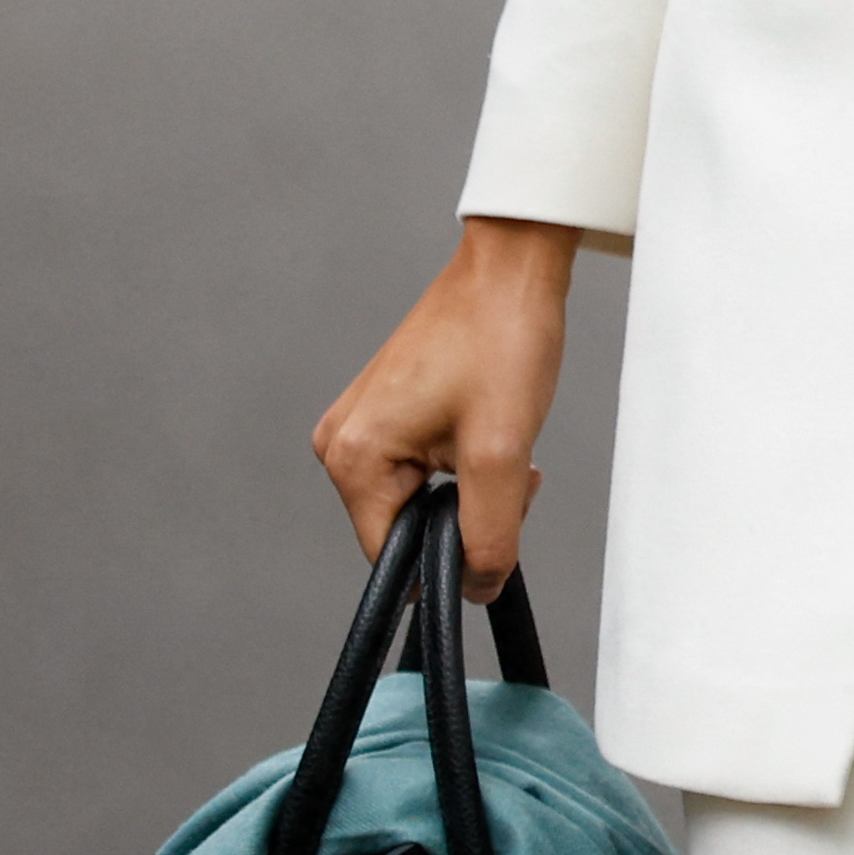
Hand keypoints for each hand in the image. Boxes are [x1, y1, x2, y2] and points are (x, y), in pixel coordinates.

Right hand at [314, 216, 577, 595]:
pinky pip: (425, 466)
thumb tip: (477, 588)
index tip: (497, 512)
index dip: (450, 553)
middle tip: (511, 465)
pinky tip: (491, 426)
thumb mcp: (502, 450)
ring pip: (423, 498)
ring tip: (503, 436)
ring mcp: (362, 424)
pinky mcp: (388, 410)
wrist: (513, 267)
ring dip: (473, 485)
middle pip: (407, 527)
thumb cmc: (501, 339)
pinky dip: (467, 460)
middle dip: (467, 513)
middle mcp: (341, 443)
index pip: (392, 557)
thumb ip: (489, 532)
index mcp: (350, 458)